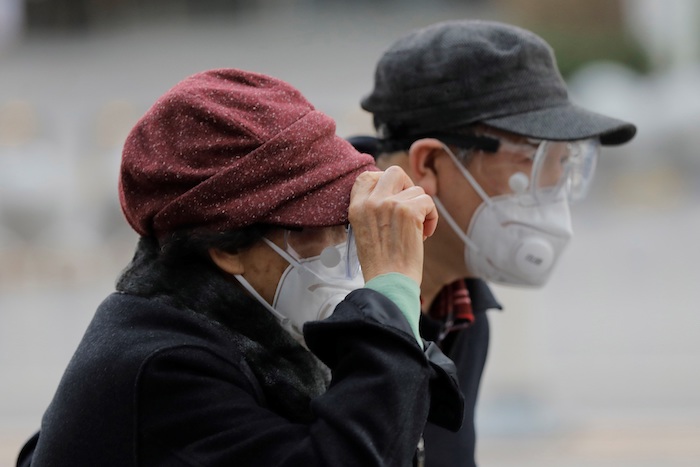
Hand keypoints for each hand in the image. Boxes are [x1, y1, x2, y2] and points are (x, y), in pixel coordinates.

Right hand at [349, 166, 437, 284]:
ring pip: (416, 190)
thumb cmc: (380, 263)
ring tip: (416, 231)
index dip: (384, 183)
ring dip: (421, 209)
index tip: (393, 198)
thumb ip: (373, 209)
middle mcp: (371, 202)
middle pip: (394, 173)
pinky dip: (432, 218)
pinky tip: (424, 235)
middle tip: (410, 207)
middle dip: (407, 186)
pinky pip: (428, 201)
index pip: (367, 176)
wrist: (388, 283)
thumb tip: (394, 192)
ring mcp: (390, 204)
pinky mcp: (409, 211)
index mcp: (356, 207)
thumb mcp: (364, 230)